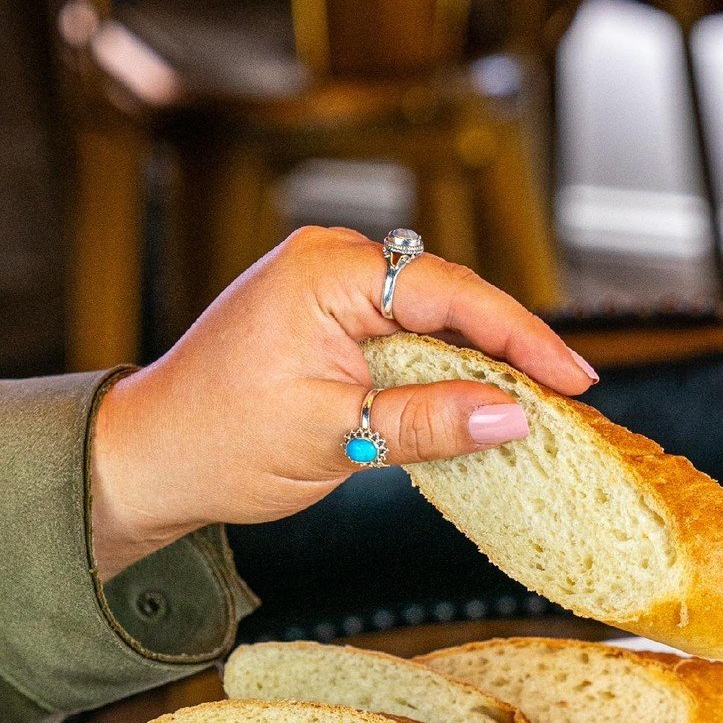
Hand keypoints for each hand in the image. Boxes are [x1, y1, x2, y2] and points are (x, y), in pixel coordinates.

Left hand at [89, 225, 596, 577]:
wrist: (151, 458)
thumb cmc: (218, 442)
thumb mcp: (336, 439)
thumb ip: (427, 423)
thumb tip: (510, 416)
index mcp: (326, 272)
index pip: (450, 293)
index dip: (520, 337)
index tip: (571, 379)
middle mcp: (330, 264)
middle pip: (449, 300)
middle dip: (509, 350)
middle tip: (568, 399)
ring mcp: (330, 292)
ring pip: (431, 324)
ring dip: (478, 366)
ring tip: (535, 407)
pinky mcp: (330, 326)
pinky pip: (404, 343)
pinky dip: (441, 376)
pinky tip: (476, 407)